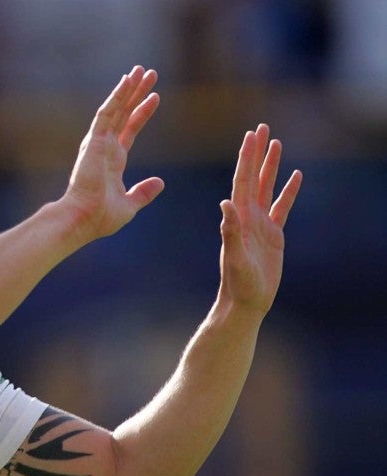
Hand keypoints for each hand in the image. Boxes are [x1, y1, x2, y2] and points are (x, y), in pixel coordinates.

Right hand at [63, 66, 164, 241]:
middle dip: (136, 93)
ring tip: (141, 70)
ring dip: (128, 89)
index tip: (155, 97)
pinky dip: (117, 96)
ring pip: (116, 108)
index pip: (130, 129)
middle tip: (149, 73)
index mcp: (113, 161)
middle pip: (124, 113)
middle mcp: (105, 148)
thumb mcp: (129, 205)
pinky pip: (106, 113)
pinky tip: (127, 81)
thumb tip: (160, 182)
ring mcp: (98, 142)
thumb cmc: (101, 217)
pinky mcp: (94, 141)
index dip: (142, 113)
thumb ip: (143, 192)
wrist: (83, 219)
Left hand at [219, 124, 302, 314]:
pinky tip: (296, 175)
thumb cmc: (238, 282)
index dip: (247, 158)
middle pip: (254, 177)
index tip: (250, 135)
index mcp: (237, 218)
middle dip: (257, 152)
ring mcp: (260, 224)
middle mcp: (247, 216)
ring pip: (268, 187)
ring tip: (276, 143)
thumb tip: (225, 204)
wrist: (245, 301)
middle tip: (262, 127)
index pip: (242, 180)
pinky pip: (282, 207)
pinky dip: (288, 190)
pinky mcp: (273, 235)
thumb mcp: (235, 257)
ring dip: (271, 166)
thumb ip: (230, 231)